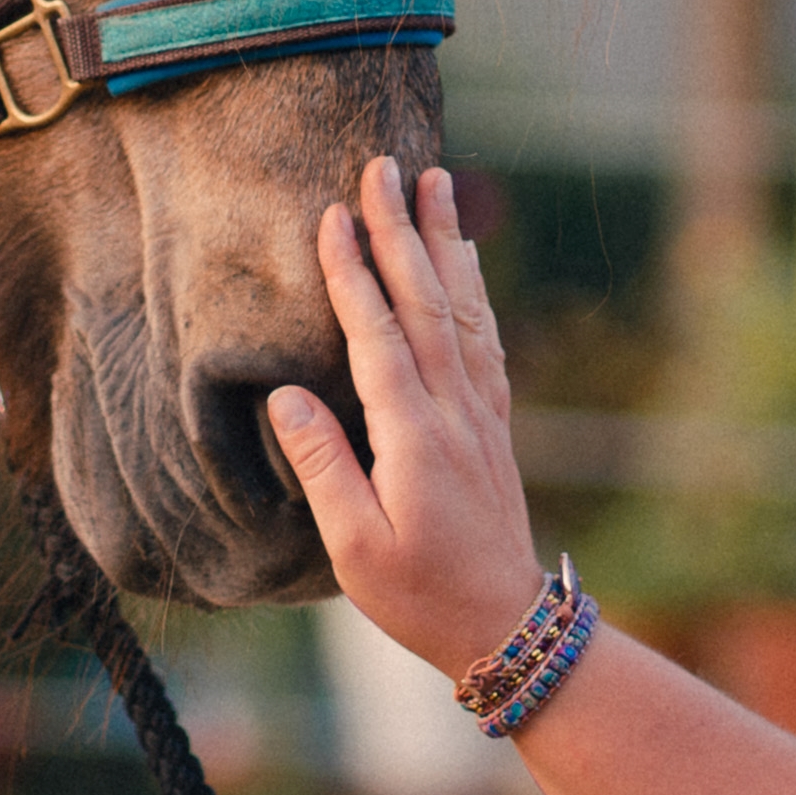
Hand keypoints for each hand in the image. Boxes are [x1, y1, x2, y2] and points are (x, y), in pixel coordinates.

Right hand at [267, 157, 543, 679]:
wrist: (509, 628)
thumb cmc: (418, 594)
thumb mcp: (354, 545)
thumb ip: (322, 464)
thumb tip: (286, 395)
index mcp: (413, 434)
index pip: (376, 334)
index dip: (351, 272)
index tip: (332, 214)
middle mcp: (453, 409)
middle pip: (424, 300)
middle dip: (401, 229)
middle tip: (385, 166)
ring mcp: (480, 412)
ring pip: (462, 307)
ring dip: (447, 240)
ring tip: (439, 182)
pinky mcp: (494, 423)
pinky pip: (484, 335)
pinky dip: (474, 285)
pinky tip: (466, 258)